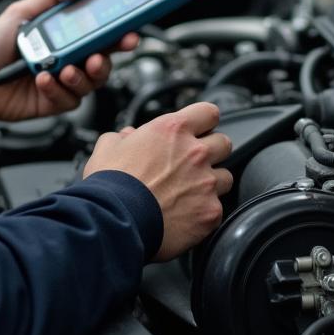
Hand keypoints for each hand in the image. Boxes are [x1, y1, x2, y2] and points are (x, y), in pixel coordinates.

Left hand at [0, 0, 138, 123]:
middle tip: (99, 57)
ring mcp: (63, 82)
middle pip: (104, 61)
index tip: (128, 31)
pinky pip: (69, 99)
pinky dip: (58, 89)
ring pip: (91, 83)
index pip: (101, 34)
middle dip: (107, 59)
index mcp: (67, 36)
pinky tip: (43, 80)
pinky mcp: (54, 101)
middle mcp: (70, 59)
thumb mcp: (23, 10)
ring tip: (65, 70)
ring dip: (82, 76)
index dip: (119, 33)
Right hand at [84, 102, 232, 260]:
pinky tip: (187, 216)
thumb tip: (128, 137)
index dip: (203, 121)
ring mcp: (206, 183)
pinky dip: (205, 212)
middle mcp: (195, 153)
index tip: (198, 130)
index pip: (208, 112)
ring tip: (190, 193)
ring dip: (211, 183)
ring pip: (226, 177)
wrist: (115, 221)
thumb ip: (123, 137)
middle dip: (211, 151)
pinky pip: (218, 208)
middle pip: (223, 143)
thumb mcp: (108, 147)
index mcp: (173, 130)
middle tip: (193, 164)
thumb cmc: (110, 184)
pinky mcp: (210, 212)